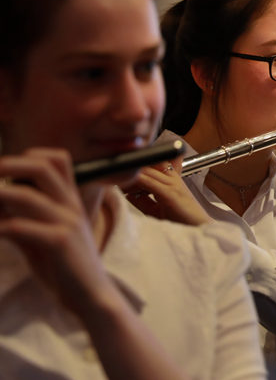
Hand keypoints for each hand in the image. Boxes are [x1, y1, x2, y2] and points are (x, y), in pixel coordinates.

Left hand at [0, 148, 118, 314]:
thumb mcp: (45, 236)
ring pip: (25, 195)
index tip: (6, 169)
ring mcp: (66, 222)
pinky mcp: (59, 242)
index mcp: (70, 200)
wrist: (91, 296)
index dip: (29, 156)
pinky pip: (20, 226)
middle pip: (42, 167)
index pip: (58, 159)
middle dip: (8, 165)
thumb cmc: (67, 267)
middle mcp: (70, 205)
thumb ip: (24, 218)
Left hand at [122, 157, 211, 225]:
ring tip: (115, 180)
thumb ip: (144, 200)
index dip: (137, 165)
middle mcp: (173, 179)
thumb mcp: (159, 209)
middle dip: (131, 168)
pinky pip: (150, 183)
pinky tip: (126, 183)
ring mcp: (172, 185)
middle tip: (114, 175)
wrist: (200, 230)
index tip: (121, 172)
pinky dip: (137, 180)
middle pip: (148, 164)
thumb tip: (128, 194)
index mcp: (172, 181)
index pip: (153, 163)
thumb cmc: (183, 221)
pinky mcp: (170, 194)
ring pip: (147, 171)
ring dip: (130, 174)